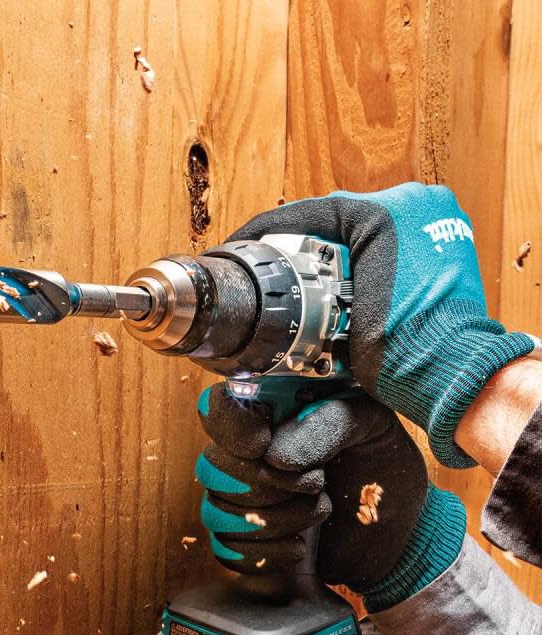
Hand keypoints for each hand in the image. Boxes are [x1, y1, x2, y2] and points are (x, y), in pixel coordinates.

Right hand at [197, 383, 467, 609]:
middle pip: (213, 468)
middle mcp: (245, 455)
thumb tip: (274, 455)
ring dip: (272, 520)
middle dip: (265, 484)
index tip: (264, 446)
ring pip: (217, 511)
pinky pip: (226, 548)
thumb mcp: (372, 427)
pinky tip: (300, 546)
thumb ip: (329, 422)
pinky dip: (265, 552)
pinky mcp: (246, 541)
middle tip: (317, 484)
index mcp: (270, 415)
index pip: (217, 409)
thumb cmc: (385, 470)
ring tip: (319, 512)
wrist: (401, 533)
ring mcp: (241, 500)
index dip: (232, 429)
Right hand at [229, 183, 536, 468]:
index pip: (311, 212)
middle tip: (274, 265)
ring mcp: (434, 217)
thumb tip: (285, 272)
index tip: (246, 241)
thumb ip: (310, 277)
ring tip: (307, 276)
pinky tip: (346, 280)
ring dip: (335, 248)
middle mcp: (415, 203)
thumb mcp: (336, 314)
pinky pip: (393, 237)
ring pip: (365, 225)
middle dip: (305, 241)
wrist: (450, 369)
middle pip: (339, 217)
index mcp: (384, 212)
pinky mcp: (444, 236)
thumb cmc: (404, 349)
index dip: (269, 228)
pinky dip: (367, 254)